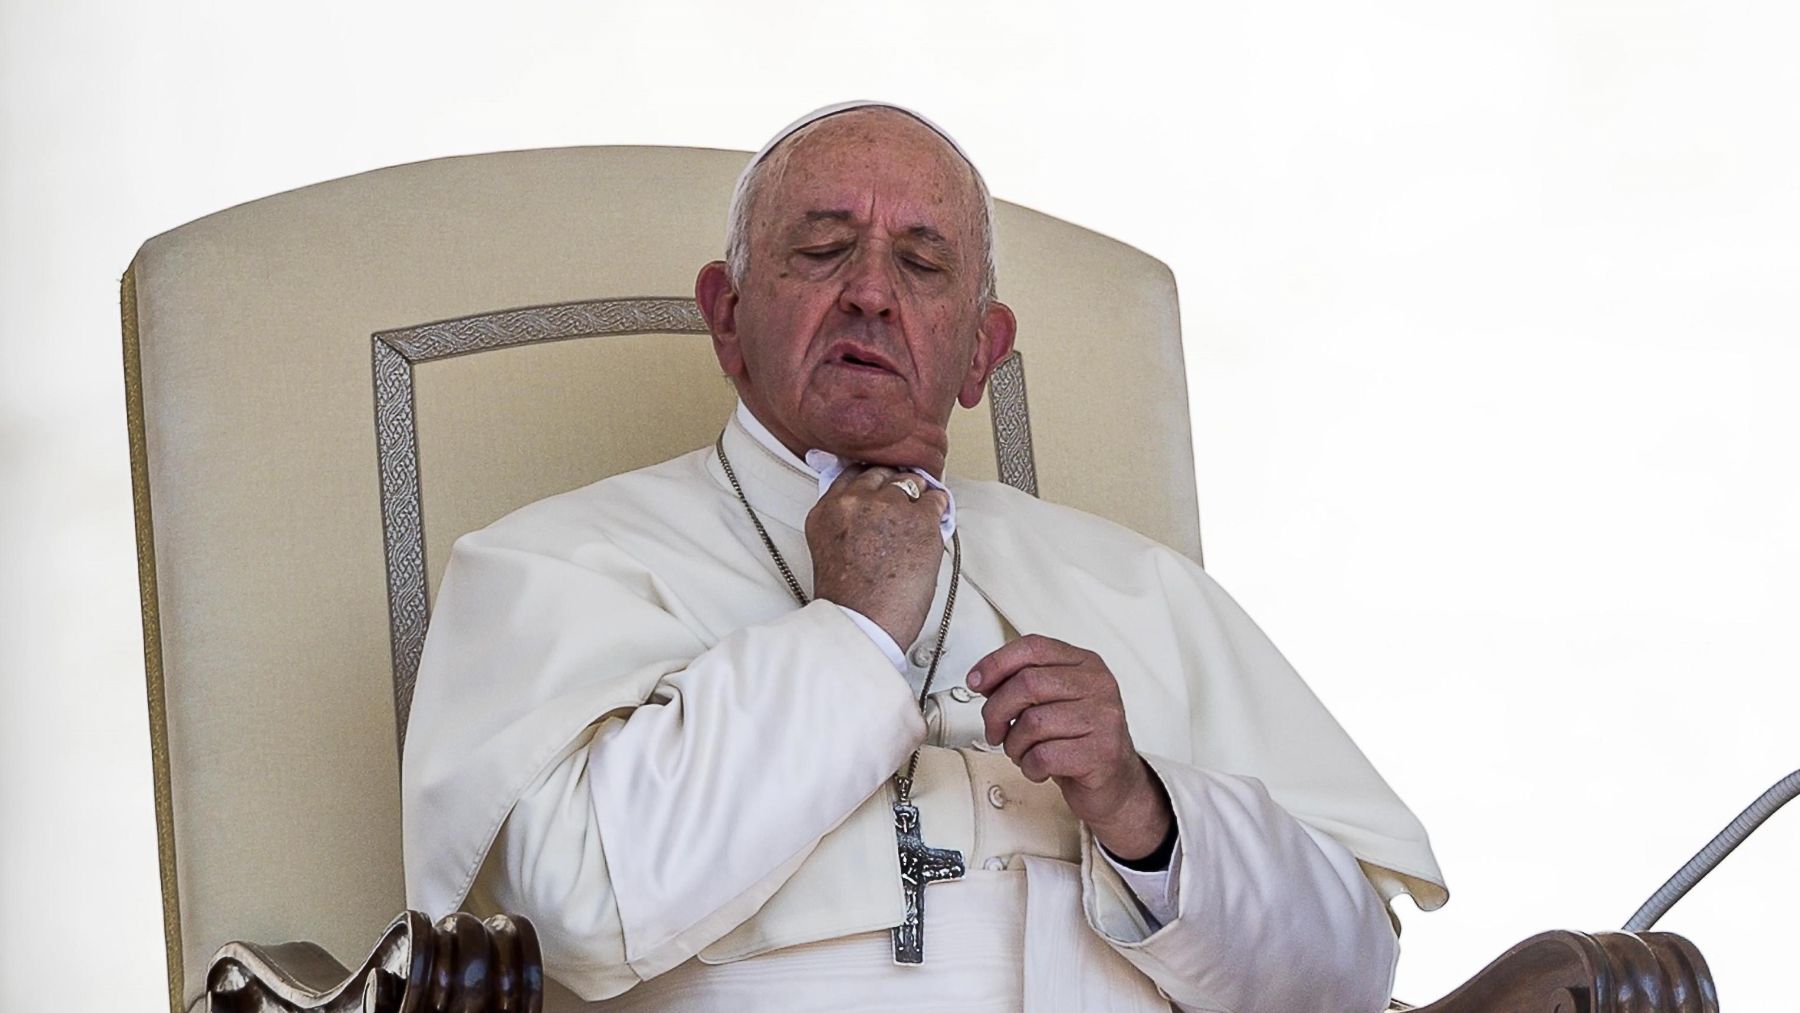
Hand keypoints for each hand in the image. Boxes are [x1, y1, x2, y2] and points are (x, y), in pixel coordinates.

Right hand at [806, 465, 948, 647]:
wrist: (865, 625)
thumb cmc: (851, 601)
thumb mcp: (831, 550)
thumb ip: (846, 521)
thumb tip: (872, 509)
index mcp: (827, 510)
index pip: (852, 473)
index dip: (872, 479)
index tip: (881, 483)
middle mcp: (855, 501)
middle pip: (882, 473)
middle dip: (895, 484)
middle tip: (904, 499)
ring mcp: (889, 507)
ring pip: (911, 482)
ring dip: (918, 495)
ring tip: (919, 514)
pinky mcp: (920, 519)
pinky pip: (936, 500)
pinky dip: (939, 509)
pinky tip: (935, 521)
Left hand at [968, 635, 1172, 860]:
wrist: (1115, 783)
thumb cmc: (1080, 741)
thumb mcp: (1054, 702)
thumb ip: (1023, 684)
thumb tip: (984, 680)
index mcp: (1085, 664)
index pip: (1033, 647)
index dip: (996, 663)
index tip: (976, 682)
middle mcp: (1098, 685)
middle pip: (1027, 683)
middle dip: (997, 711)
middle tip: (995, 730)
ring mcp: (1103, 718)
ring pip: (1032, 722)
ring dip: (1014, 745)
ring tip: (1023, 752)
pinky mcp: (1101, 753)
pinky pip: (1043, 756)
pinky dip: (1029, 766)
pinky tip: (1039, 767)